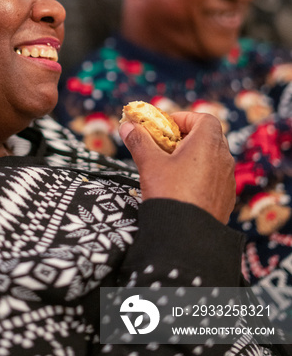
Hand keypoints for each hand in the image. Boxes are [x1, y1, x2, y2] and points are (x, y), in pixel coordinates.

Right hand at [119, 111, 235, 223]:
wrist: (187, 237)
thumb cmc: (169, 192)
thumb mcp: (150, 163)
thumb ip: (139, 140)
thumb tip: (127, 125)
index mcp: (208, 143)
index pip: (203, 118)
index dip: (184, 118)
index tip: (165, 127)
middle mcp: (223, 158)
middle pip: (208, 136)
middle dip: (186, 136)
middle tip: (165, 145)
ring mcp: (227, 179)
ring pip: (212, 158)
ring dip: (193, 156)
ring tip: (171, 167)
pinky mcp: (226, 197)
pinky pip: (214, 177)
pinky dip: (200, 175)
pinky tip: (182, 187)